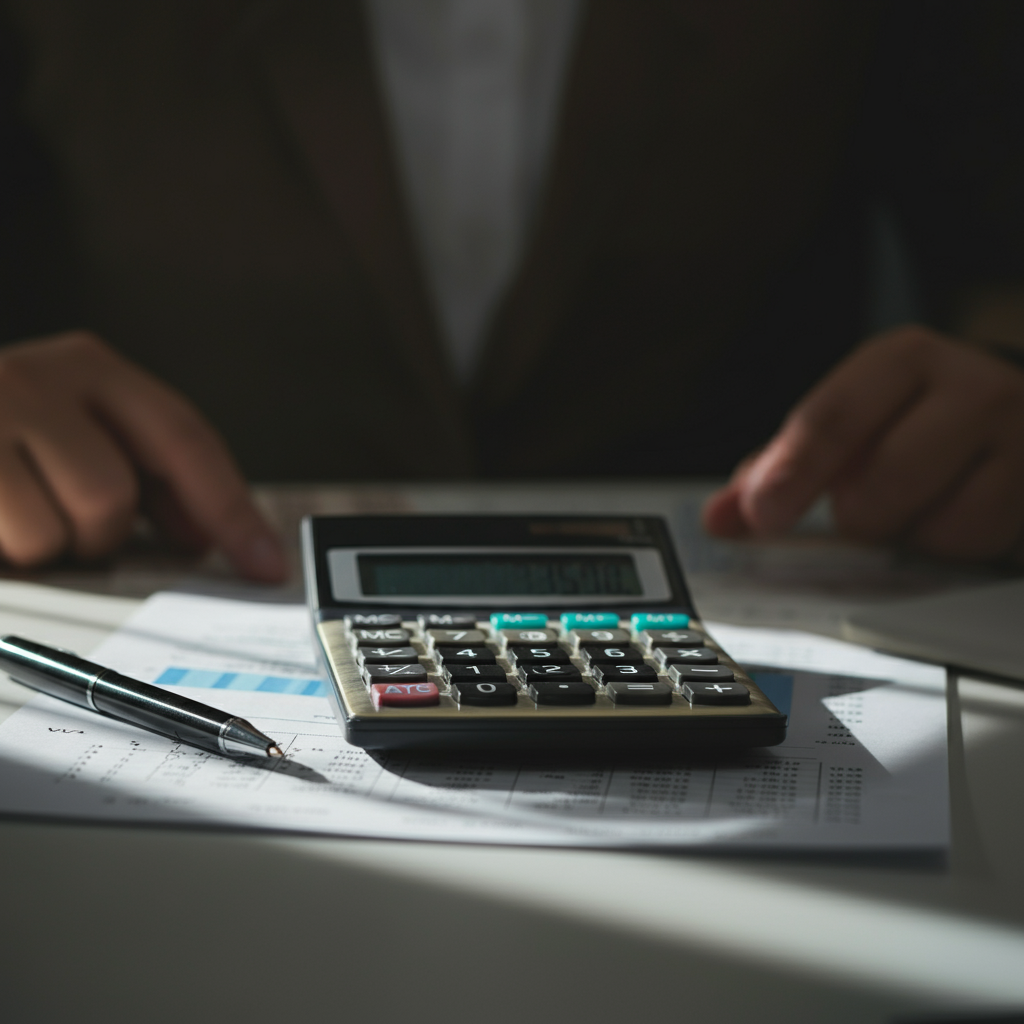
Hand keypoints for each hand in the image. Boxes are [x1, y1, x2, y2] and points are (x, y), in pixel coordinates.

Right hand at [0, 331, 285, 579]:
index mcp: (89, 367)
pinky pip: (6, 546)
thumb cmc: (5, 432)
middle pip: (111, 496)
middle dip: (98, 534)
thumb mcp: (77, 427)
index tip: (265, 564)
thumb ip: (147, 471)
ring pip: (49, 529)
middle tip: (68, 525)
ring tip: (12, 515)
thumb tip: (207, 534)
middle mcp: (33, 378)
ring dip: (40, 545)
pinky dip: (5, 552)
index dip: (231, 510)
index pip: (185, 440)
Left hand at [703, 326, 1023, 560]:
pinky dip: (948, 548)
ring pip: (935, 524)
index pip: (835, 418)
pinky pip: (977, 545)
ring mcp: (1020, 434)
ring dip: (905, 533)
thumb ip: (777, 469)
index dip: (792, 473)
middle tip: (857, 509)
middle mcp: (969, 386)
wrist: (1016, 417)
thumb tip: (720, 518)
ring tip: (911, 507)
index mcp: (902, 361)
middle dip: (855, 514)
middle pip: (883, 480)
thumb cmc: (913, 423)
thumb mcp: (845, 429)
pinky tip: (948, 516)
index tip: (762, 514)